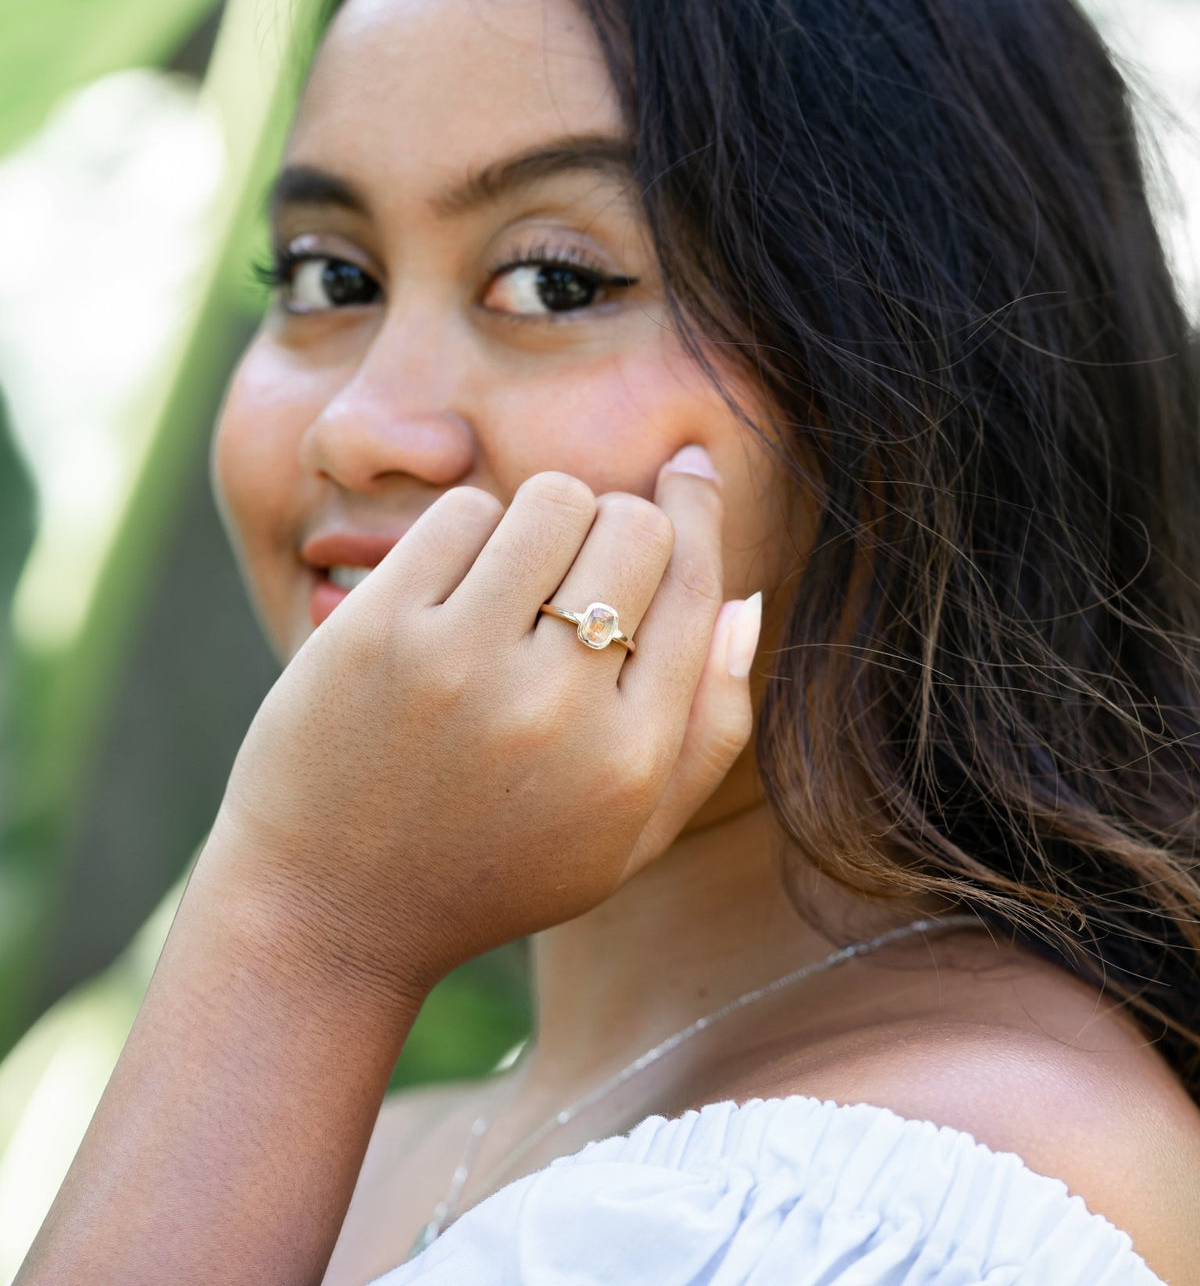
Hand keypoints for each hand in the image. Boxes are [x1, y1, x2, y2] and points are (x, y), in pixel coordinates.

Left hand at [209, 444, 762, 1004]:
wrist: (325, 913)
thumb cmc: (491, 871)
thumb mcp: (627, 838)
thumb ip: (710, 730)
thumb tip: (746, 602)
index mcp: (627, 763)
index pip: (696, 586)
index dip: (699, 511)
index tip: (687, 471)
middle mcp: (553, 709)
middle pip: (633, 527)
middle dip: (619, 522)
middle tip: (580, 563)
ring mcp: (458, 664)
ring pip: (552, 500)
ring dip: (545, 519)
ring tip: (516, 575)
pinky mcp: (376, 632)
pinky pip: (463, 512)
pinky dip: (469, 532)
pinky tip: (452, 589)